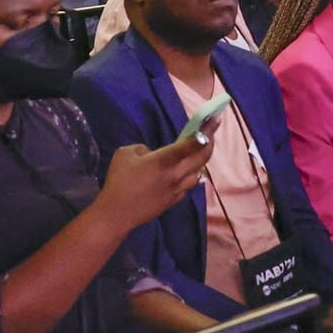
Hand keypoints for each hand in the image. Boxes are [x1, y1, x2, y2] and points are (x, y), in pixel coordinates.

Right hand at [96, 132, 214, 230]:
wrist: (117, 213)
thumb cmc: (119, 181)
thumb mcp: (125, 154)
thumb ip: (142, 149)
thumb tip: (151, 154)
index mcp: (163, 160)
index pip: (190, 144)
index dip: (205, 131)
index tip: (215, 119)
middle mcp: (174, 175)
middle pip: (201, 158)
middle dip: (210, 142)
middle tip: (212, 131)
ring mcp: (176, 189)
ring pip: (198, 173)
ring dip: (202, 160)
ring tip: (202, 151)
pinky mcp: (173, 201)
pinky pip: (189, 186)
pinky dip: (193, 177)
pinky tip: (191, 174)